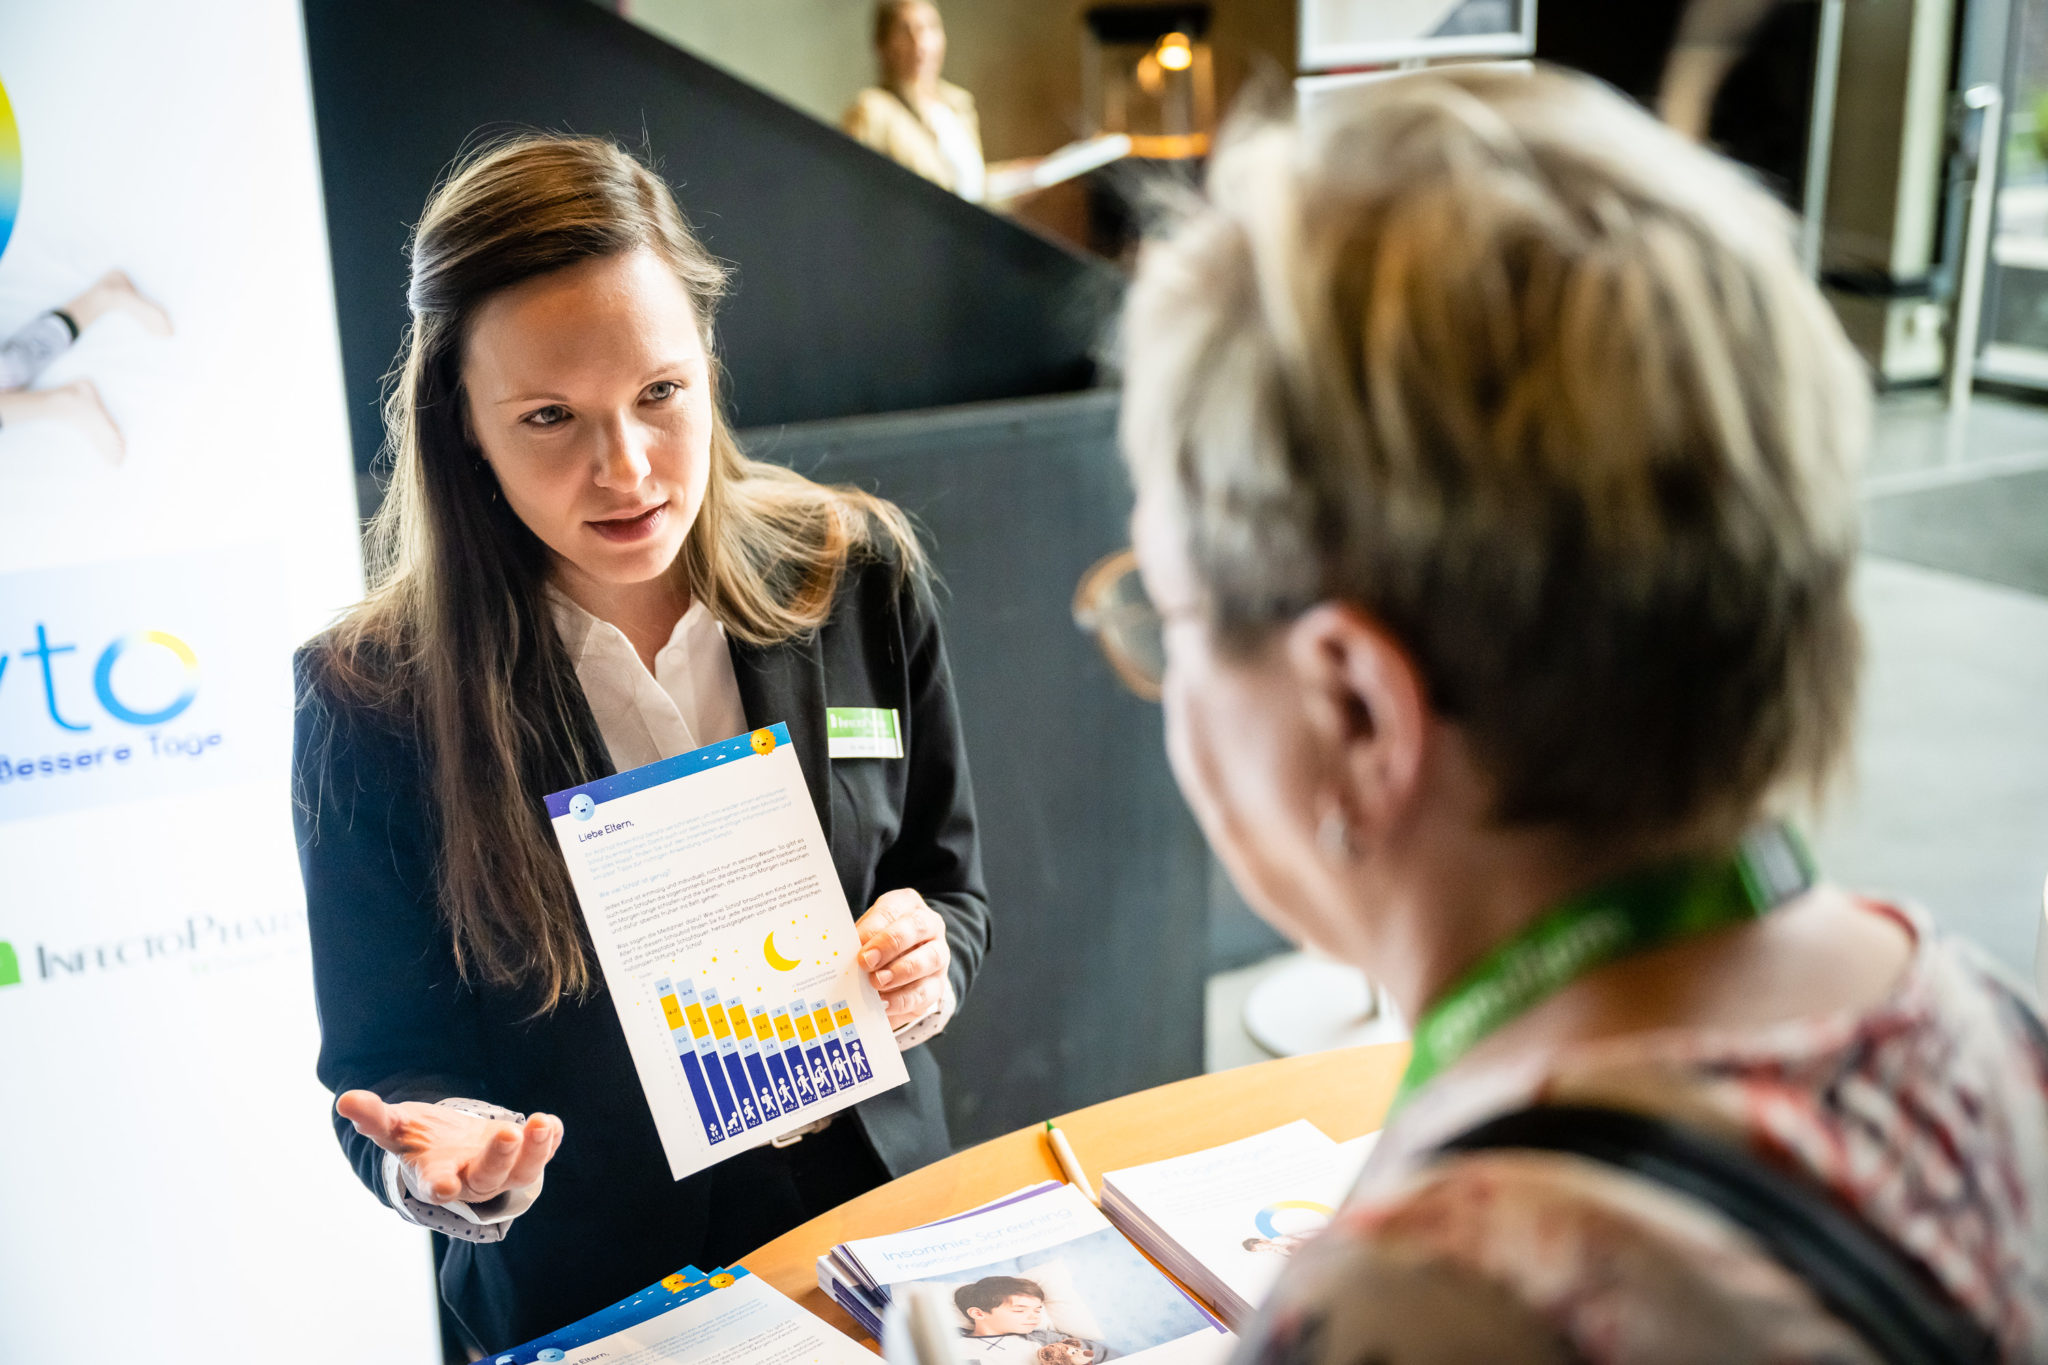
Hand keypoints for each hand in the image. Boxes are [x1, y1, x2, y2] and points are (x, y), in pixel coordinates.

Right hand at [335, 1090, 562, 1207]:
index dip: (440, 1187)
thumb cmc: (421, 1138)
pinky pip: (542, 1155)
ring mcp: (501, 1171)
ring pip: (522, 1171)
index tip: (442, 1188)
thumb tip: (345, 1100)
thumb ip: (374, 1117)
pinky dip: (550, 1142)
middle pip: (488, 1176)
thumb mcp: (396, 1127)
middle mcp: (470, 1180)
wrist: (453, 1147)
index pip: (436, 1186)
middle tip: (506, 1131)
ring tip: (542, 1122)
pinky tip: (553, 1124)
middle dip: (498, 1156)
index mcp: (435, 1177)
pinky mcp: (523, 1157)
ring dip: (535, 1149)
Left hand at [856, 889, 950, 1028]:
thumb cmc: (878, 943)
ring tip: (877, 982)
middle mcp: (929, 925)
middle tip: (866, 961)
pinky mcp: (938, 984)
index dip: (873, 928)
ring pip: (930, 958)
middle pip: (916, 927)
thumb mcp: (866, 935)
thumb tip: (839, 954)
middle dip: (890, 944)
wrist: (903, 963)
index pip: (891, 911)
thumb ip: (858, 942)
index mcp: (907, 905)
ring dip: (901, 971)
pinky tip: (884, 1004)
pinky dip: (903, 999)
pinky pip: (926, 992)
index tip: (856, 944)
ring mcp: (938, 954)